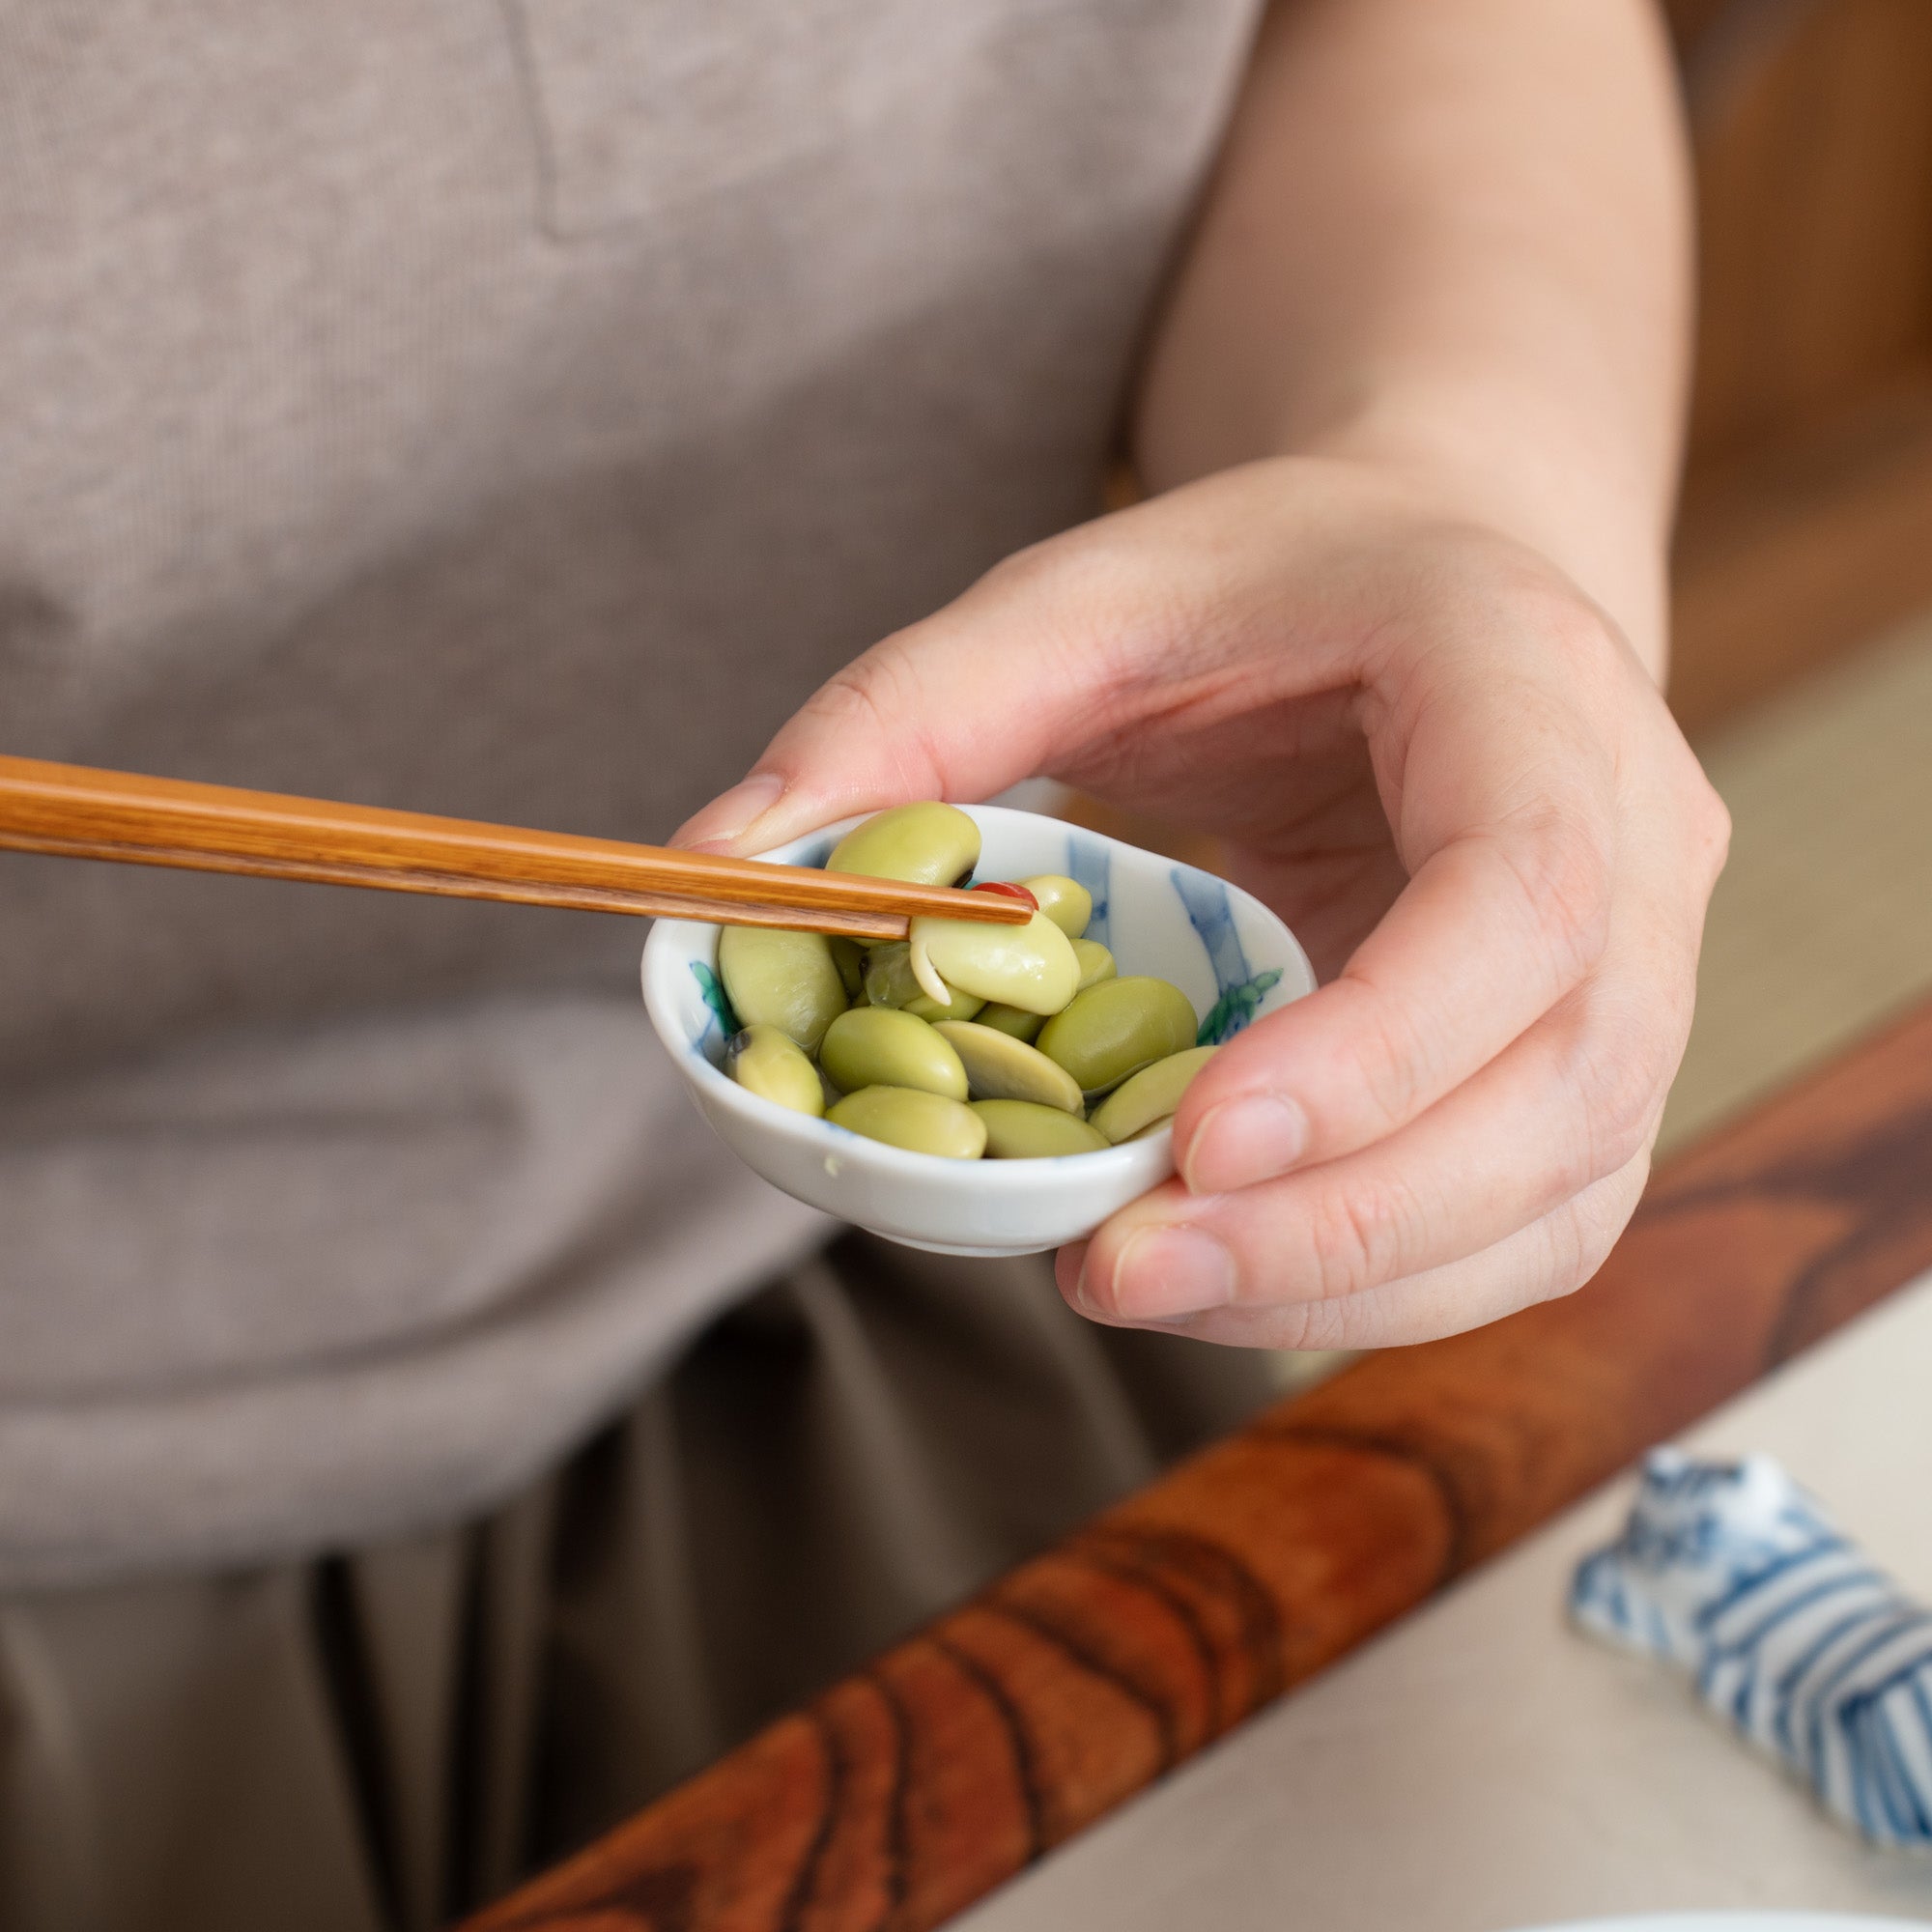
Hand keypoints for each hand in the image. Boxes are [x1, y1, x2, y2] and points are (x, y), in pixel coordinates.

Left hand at [675, 455, 1728, 1347]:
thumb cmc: (1260, 587)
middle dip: (1343, 1219)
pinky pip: (1527, 1224)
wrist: (1426, 579)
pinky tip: (1222, 1274)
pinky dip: (1379, 1284)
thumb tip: (718, 864)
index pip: (1519, 898)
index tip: (1196, 1139)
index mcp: (1528, 687)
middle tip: (1116, 1266)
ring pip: (1559, 1191)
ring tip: (1137, 1282)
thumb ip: (907, 715)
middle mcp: (1633, 839)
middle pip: (1564, 1084)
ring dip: (1352, 1279)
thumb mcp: (1079, 597)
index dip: (1379, 1046)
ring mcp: (1637, 966)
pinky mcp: (1583, 1063)